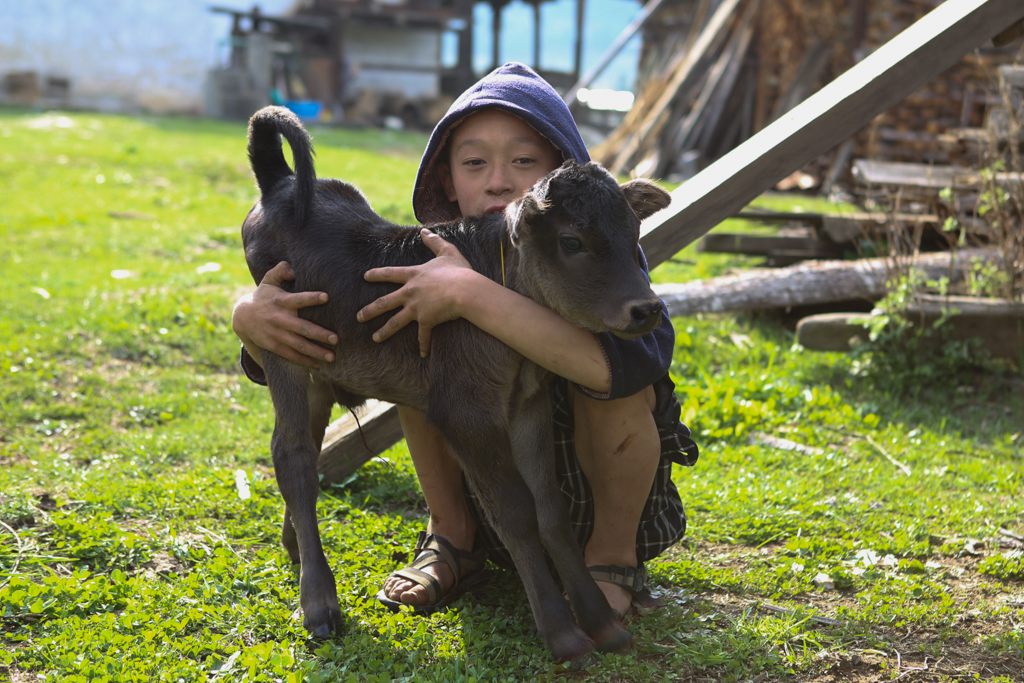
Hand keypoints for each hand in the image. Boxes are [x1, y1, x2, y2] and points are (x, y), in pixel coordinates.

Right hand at [232, 261, 338, 366]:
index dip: (311, 298)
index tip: (327, 297)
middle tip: (337, 339)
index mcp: (281, 302)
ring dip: (316, 352)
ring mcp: (277, 334)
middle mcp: (280, 319)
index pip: (298, 299)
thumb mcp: (269, 281)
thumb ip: (280, 271)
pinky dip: (305, 361)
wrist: (242, 317)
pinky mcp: (274, 346)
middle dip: (320, 334)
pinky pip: (291, 355)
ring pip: (298, 345)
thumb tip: (292, 268)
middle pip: (302, 328)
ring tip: (332, 357)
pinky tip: (319, 365)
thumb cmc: (263, 296)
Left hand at [356, 228, 476, 356]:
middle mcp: (410, 293)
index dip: (377, 275)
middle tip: (358, 317)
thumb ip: (434, 241)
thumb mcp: (447, 252)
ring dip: (384, 331)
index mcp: (414, 276)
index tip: (365, 277)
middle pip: (385, 302)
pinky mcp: (427, 321)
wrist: (465, 290)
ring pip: (395, 322)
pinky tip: (423, 355)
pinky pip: (423, 336)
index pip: (390, 274)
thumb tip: (425, 230)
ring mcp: (417, 308)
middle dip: (370, 310)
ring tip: (374, 338)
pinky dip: (424, 346)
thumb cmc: (459, 271)